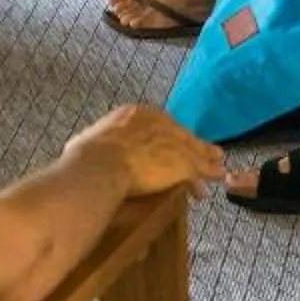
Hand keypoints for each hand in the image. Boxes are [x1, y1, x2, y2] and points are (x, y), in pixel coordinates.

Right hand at [68, 105, 225, 198]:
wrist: (100, 164)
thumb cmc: (87, 155)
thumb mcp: (88, 141)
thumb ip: (95, 142)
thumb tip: (81, 147)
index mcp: (135, 114)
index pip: (159, 125)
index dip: (167, 137)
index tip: (171, 145)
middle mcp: (158, 123)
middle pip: (182, 135)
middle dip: (195, 146)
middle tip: (208, 152)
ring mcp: (172, 142)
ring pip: (195, 151)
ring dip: (207, 162)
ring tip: (218, 169)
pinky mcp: (181, 163)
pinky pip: (198, 172)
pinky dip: (205, 178)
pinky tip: (208, 186)